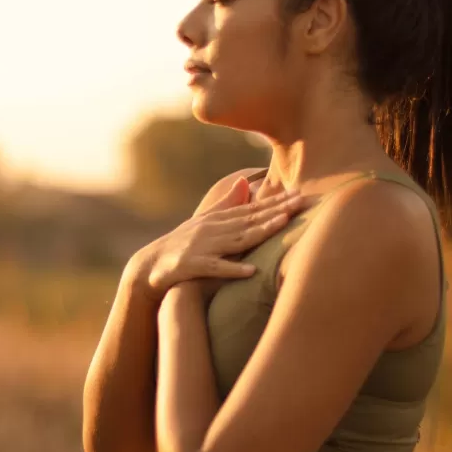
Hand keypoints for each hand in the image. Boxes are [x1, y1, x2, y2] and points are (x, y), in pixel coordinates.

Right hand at [128, 177, 306, 302]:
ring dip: (261, 231)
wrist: (150, 265)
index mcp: (219, 219)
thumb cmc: (183, 244)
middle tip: (302, 202)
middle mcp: (214, 229)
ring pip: (237, 238)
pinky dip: (233, 269)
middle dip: (277, 210)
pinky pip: (216, 268)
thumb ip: (226, 203)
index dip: (277, 202)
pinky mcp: (194, 266)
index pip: (253, 209)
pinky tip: (251, 270)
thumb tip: (244, 181)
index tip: (299, 194)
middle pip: (251, 219)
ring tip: (283, 224)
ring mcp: (204, 246)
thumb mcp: (205, 221)